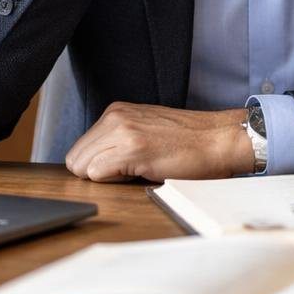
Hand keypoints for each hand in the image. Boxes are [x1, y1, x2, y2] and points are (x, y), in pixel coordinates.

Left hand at [64, 102, 254, 182]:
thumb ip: (117, 141)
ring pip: (82, 167)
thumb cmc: (188, 142)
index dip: (96, 167)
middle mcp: (114, 117)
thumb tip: (91, 166)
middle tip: (129, 171)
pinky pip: (97, 174)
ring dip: (106, 177)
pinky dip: (115, 182)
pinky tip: (142, 172)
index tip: (120, 169)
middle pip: (75, 159)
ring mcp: (122, 131)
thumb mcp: (144, 131)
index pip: (80, 149)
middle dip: (95, 174)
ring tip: (137, 169)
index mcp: (115, 112)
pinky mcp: (131, 148)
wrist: (218, 139)